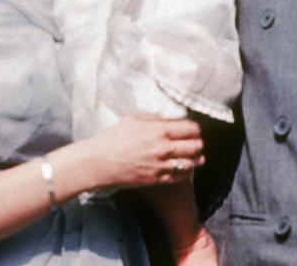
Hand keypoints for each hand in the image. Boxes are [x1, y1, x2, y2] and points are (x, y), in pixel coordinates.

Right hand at [81, 114, 204, 189]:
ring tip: (193, 156)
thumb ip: (156, 118)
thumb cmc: (113, 138)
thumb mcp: (134, 119)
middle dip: (198, 143)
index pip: (192, 128)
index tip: (192, 129)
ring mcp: (161, 166)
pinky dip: (185, 172)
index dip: (195, 128)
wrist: (98, 163)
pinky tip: (183, 168)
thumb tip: (172, 117)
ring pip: (192, 163)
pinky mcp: (156, 180)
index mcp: (159, 130)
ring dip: (195, 159)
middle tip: (194, 142)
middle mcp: (163, 148)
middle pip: (196, 146)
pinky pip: (180, 177)